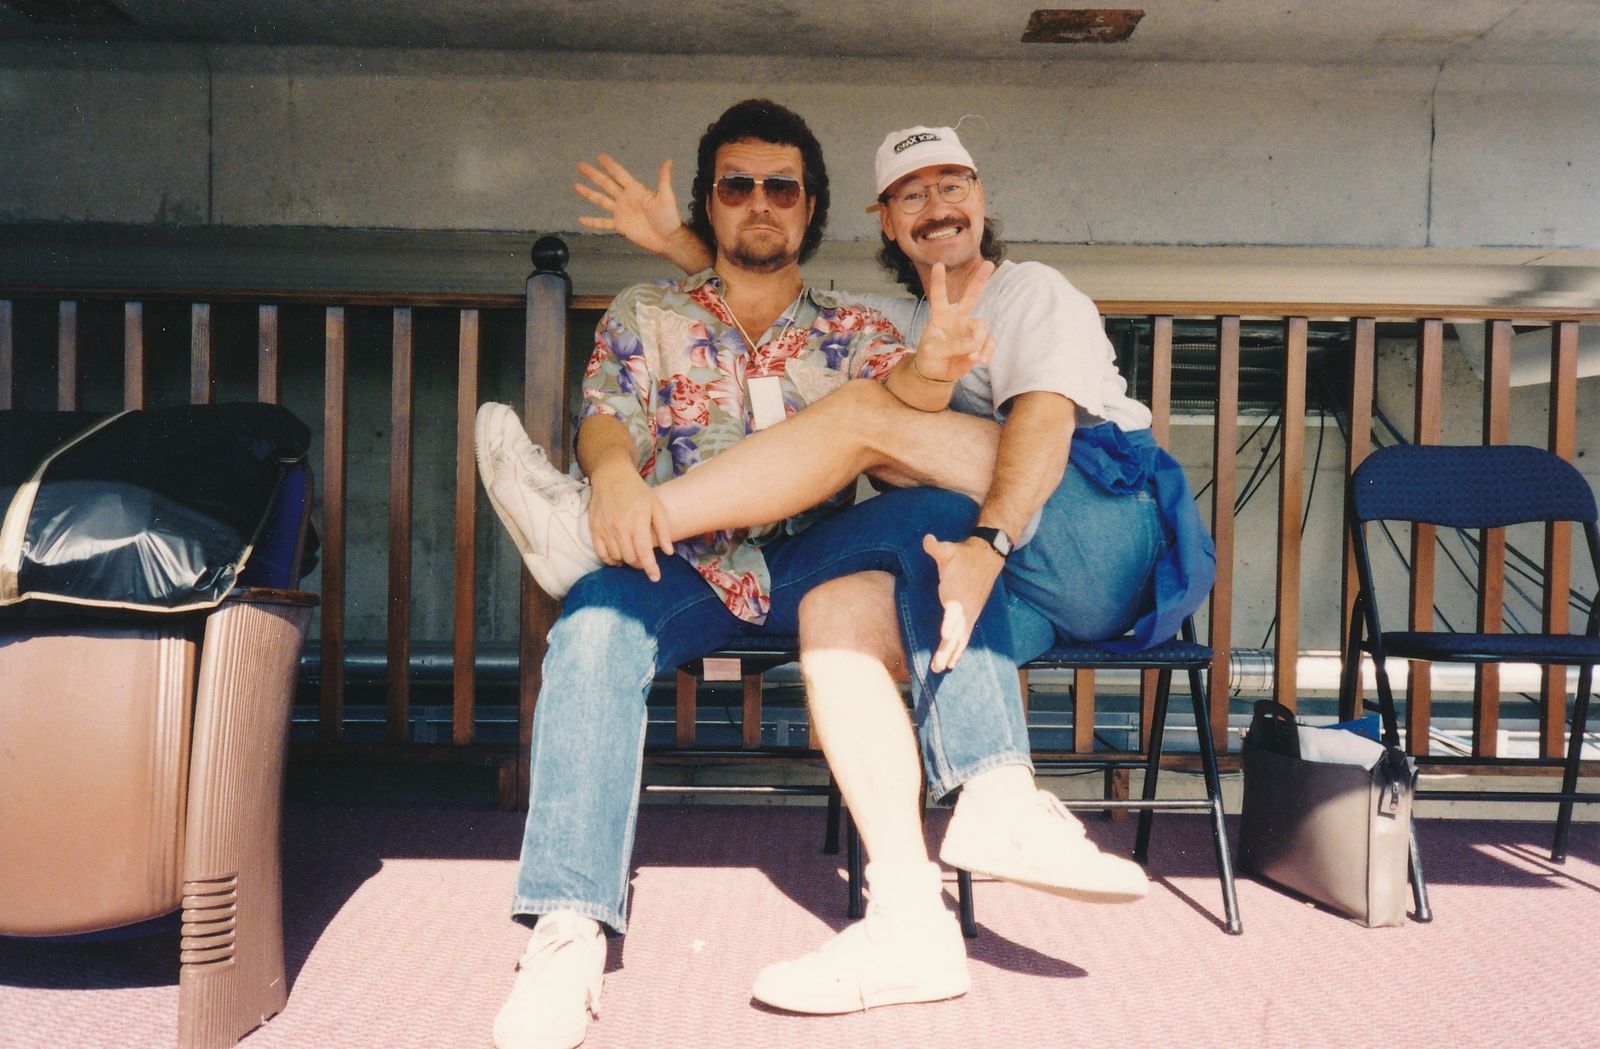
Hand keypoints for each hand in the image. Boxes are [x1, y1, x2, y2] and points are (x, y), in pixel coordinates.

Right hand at [574, 155, 683, 254]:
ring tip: (576, 186)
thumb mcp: (666, 196)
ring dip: (588, 193)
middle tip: (581, 166)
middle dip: (593, 175)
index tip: (599, 156)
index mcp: (635, 190)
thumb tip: (668, 161)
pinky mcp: (620, 226)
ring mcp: (621, 212)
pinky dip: (592, 221)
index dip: (610, 166)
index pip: (619, 174)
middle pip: (605, 184)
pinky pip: (603, 223)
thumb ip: (663, 179)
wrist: (667, 238)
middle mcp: (625, 198)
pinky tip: (581, 219)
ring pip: (601, 200)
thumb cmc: (669, 217)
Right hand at [587, 462, 675, 580]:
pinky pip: (601, 554)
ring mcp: (605, 530)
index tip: (655, 577)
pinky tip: (617, 558)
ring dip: (626, 561)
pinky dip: (610, 560)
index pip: (644, 553)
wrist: (612, 477)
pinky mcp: (594, 530)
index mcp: (637, 522)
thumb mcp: (656, 506)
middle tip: (645, 560)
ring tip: (633, 555)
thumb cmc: (637, 492)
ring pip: (616, 558)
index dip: (651, 568)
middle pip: (630, 558)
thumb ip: (663, 530)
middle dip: (640, 564)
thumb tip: (668, 552)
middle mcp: (620, 528)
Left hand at [913, 261, 996, 383]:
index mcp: (941, 316)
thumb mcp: (933, 351)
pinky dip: (988, 351)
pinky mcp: (980, 342)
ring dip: (979, 343)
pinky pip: (990, 342)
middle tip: (989, 264)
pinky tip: (981, 361)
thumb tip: (973, 345)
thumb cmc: (930, 357)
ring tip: (973, 358)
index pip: (939, 296)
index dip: (939, 281)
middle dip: (980, 280)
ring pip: (982, 328)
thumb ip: (951, 346)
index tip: (938, 265)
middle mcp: (958, 318)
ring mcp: (970, 329)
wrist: (937, 373)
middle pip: (971, 296)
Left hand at [922, 534, 1005, 671]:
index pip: (954, 612)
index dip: (950, 624)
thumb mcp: (949, 550)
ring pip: (961, 639)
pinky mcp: (971, 616)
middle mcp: (965, 608)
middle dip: (947, 650)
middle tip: (937, 666)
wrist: (987, 557)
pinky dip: (958, 650)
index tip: (945, 636)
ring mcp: (970, 614)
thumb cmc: (964, 556)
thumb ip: (936, 548)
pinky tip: (952, 662)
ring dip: (951, 654)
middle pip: (956, 633)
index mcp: (958, 594)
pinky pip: (965, 637)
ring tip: (941, 669)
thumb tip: (927, 539)